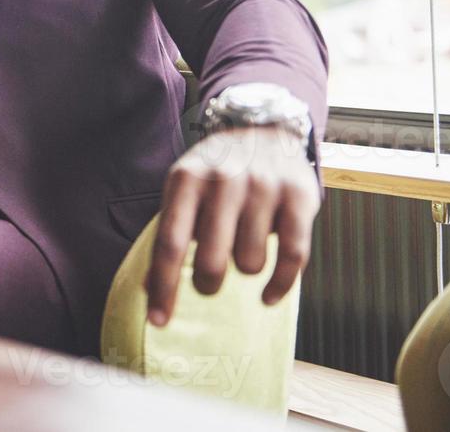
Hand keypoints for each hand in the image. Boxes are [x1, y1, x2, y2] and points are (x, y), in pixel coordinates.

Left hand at [144, 124, 318, 326]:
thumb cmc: (216, 171)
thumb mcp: (184, 190)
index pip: (170, 243)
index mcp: (185, 179)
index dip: (164, 286)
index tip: (158, 322)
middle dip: (207, 284)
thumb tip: (149, 291)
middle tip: (208, 283)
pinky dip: (280, 284)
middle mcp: (224, 180)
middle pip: (213, 260)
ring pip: (251, 262)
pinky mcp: (300, 196)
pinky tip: (268, 295)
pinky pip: (293, 257)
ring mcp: (264, 186)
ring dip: (245, 270)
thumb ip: (169, 235)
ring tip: (243, 252)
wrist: (264, 127)